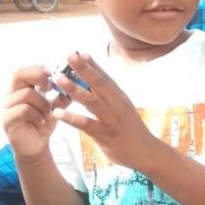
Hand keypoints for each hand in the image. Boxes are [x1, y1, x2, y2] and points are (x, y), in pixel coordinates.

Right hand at [3, 65, 65, 161]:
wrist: (35, 147)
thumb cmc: (42, 123)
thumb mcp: (55, 107)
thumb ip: (63, 94)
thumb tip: (78, 81)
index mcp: (21, 88)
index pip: (25, 70)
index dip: (39, 69)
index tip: (54, 73)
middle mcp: (12, 94)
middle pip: (19, 74)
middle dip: (38, 76)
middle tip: (51, 86)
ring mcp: (8, 107)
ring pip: (26, 94)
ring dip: (42, 103)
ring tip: (49, 114)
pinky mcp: (8, 120)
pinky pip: (23, 110)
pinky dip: (37, 114)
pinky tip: (42, 121)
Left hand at [52, 52, 155, 170]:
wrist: (147, 153)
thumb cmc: (130, 130)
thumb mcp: (121, 109)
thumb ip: (107, 97)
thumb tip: (92, 81)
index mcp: (120, 97)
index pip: (105, 77)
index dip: (92, 64)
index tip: (79, 51)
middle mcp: (117, 105)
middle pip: (99, 83)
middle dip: (83, 68)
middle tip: (69, 55)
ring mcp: (111, 120)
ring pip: (91, 101)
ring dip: (74, 89)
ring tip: (59, 79)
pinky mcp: (105, 135)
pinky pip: (86, 125)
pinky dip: (71, 118)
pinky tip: (57, 113)